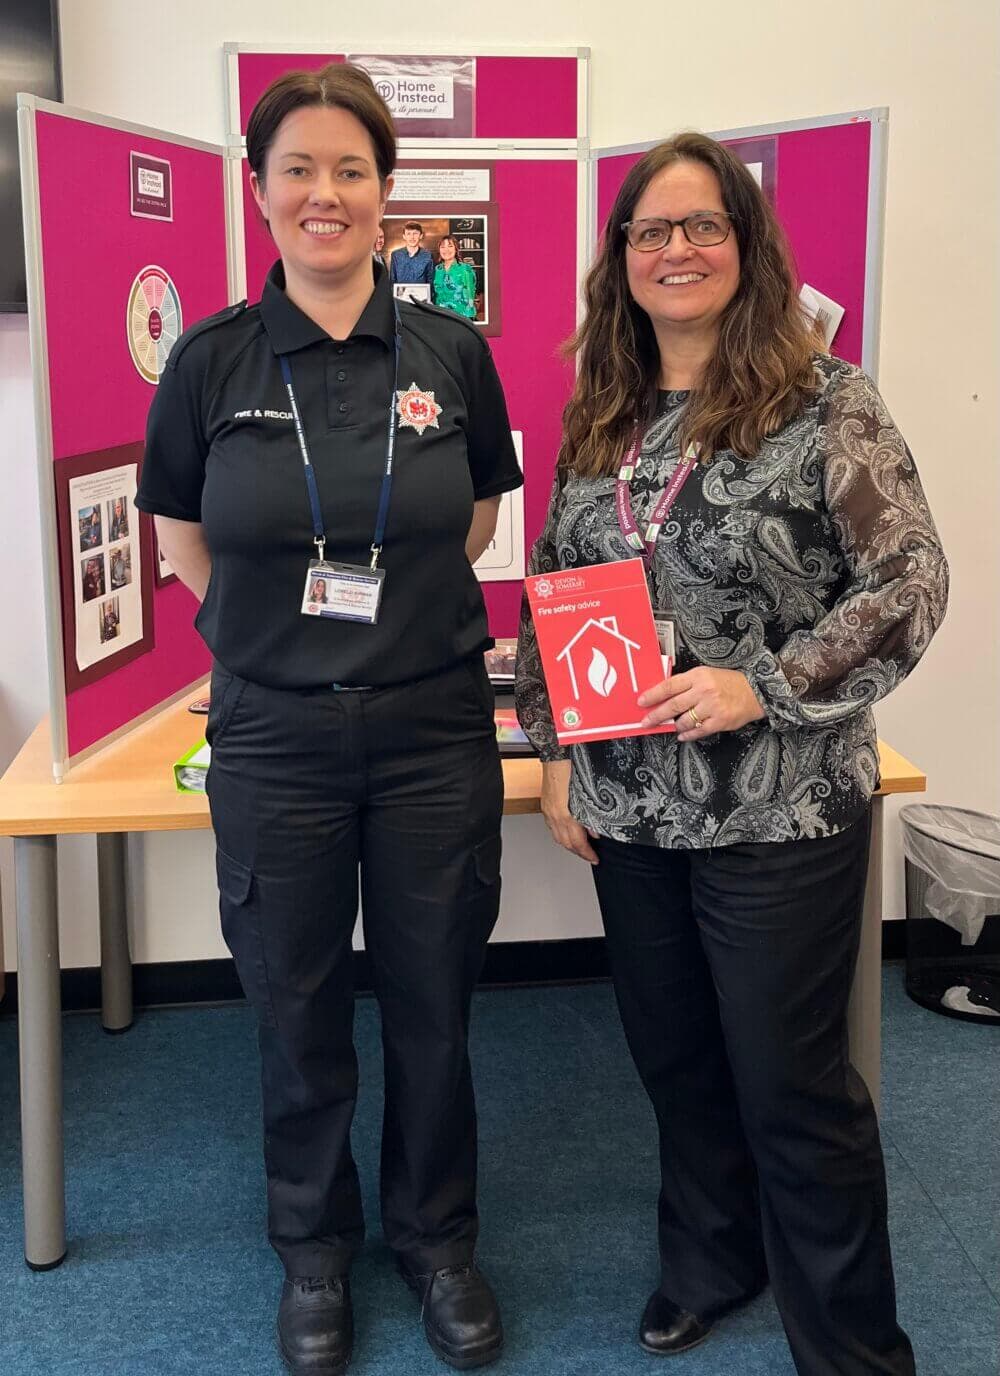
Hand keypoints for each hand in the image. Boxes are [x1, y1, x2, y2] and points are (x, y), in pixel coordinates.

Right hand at [540, 760, 598, 863]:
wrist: (556, 754)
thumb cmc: (570, 769)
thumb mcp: (586, 794)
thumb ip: (591, 815)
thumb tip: (595, 831)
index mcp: (565, 814)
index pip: (576, 842)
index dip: (586, 853)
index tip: (595, 858)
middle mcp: (554, 815)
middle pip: (565, 843)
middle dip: (578, 852)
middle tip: (590, 856)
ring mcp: (548, 810)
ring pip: (557, 836)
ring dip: (569, 845)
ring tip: (580, 847)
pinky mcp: (546, 804)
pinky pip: (552, 826)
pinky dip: (562, 833)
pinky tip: (568, 831)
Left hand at [638, 667, 765, 740]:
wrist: (756, 691)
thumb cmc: (728, 682)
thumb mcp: (706, 674)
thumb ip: (687, 683)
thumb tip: (664, 695)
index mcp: (698, 676)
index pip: (669, 686)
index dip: (653, 695)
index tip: (641, 702)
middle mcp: (704, 691)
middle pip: (673, 705)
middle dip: (656, 715)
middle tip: (646, 722)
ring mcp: (712, 707)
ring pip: (684, 721)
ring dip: (675, 726)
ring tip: (672, 726)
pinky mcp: (720, 721)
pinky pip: (698, 731)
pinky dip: (688, 735)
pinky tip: (683, 735)